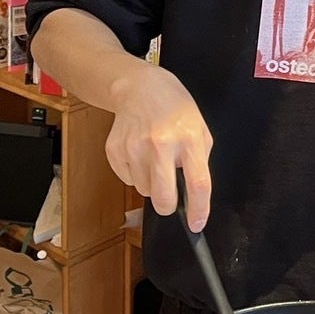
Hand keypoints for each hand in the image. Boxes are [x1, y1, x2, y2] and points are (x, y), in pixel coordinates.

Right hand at [105, 63, 213, 232]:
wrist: (140, 88)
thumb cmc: (175, 109)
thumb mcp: (200, 129)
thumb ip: (198, 162)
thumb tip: (192, 197)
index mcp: (189, 138)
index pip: (198, 184)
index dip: (199, 210)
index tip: (196, 225)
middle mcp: (161, 144)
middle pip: (164, 198)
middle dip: (169, 205)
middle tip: (172, 195)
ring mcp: (134, 148)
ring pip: (144, 192)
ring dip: (152, 184)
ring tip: (155, 159)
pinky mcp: (115, 151)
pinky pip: (128, 181)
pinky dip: (136, 174)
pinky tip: (140, 153)